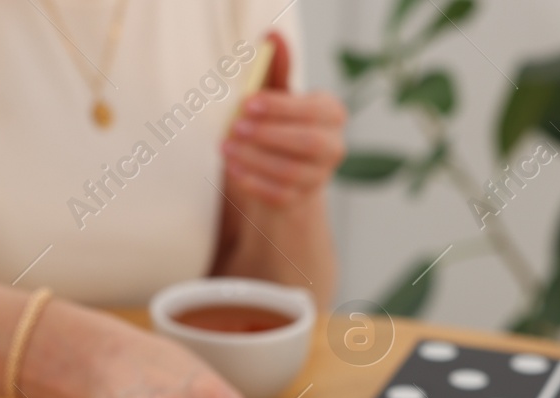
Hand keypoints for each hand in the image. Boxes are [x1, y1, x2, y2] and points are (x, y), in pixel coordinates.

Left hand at [222, 33, 345, 208]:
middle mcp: (333, 146)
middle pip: (308, 143)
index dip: (280, 107)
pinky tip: (233, 169)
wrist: (282, 168)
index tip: (247, 103)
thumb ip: (276, 67)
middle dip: (268, 134)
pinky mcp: (300, 200)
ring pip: (290, 172)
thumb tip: (272, 36)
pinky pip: (278, 196)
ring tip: (226, 147)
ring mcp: (319, 177)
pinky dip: (253, 183)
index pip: (313, 110)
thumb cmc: (280, 123)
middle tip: (235, 126)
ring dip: (254, 159)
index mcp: (331, 113)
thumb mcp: (278, 94)